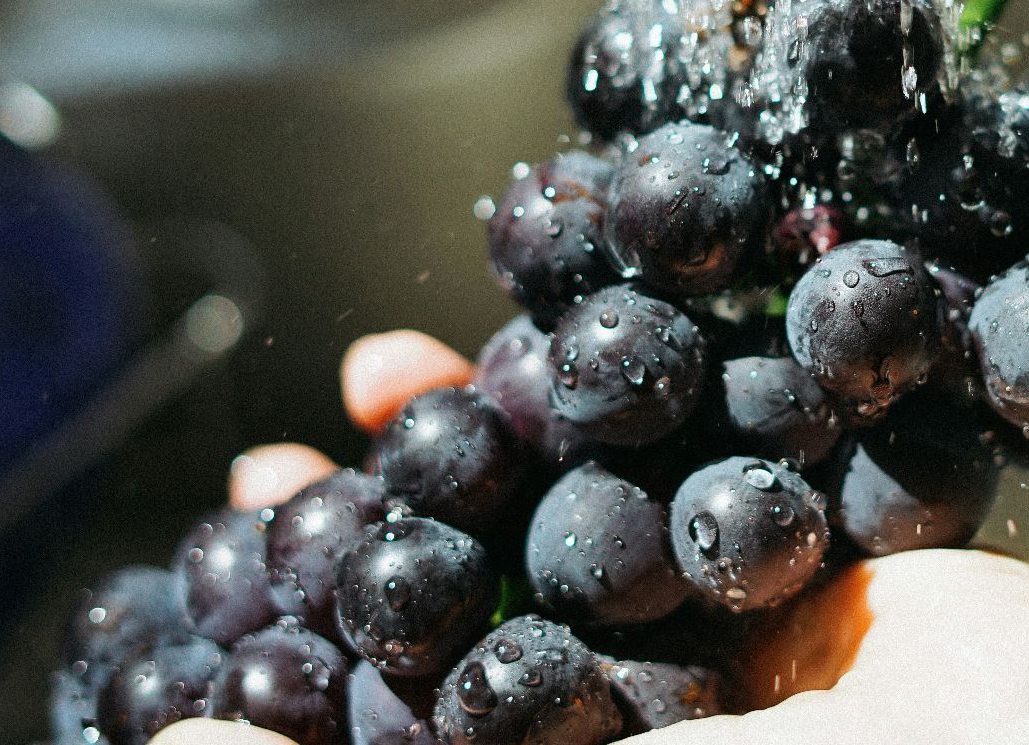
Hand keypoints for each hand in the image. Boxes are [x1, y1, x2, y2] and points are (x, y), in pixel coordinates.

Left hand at [151, 330, 1028, 744]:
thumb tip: (177, 742)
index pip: (423, 705)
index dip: (319, 628)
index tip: (238, 541)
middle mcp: (660, 724)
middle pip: (502, 607)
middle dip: (404, 516)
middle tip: (299, 446)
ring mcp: (758, 652)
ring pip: (609, 520)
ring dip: (510, 439)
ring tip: (394, 366)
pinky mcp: (851, 570)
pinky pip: (745, 467)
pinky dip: (671, 395)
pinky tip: (590, 325)